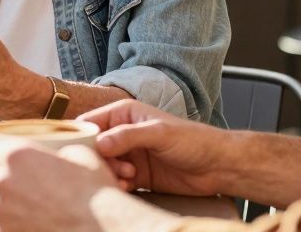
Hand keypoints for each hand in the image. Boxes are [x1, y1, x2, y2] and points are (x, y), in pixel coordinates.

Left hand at [0, 142, 174, 231]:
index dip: (6, 156)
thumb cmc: (94, 193)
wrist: (101, 228)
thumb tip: (57, 156)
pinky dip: (11, 225)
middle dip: (10, 182)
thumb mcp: (80, 154)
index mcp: (16, 156)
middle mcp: (3, 182)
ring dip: (10, 205)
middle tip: (33, 188)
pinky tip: (33, 223)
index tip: (16, 163)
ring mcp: (1, 212)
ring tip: (36, 209)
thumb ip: (57, 152)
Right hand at [81, 99, 229, 197]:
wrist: (217, 166)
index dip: (83, 136)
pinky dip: (117, 185)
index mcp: (124, 114)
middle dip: (99, 159)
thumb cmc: (193, 140)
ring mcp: (129, 155)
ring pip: (103, 166)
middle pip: (93, 147)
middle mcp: (123, 133)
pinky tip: (129, 186)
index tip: (82, 151)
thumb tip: (100, 142)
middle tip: (117, 167)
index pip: (91, 122)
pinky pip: (116, 180)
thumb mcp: (159, 133)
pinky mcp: (136, 176)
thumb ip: (128, 136)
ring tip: (129, 177)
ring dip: (110, 173)